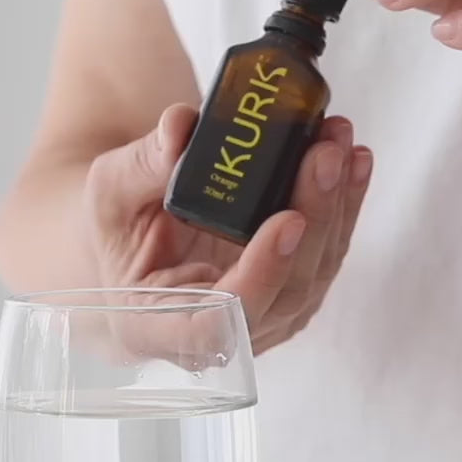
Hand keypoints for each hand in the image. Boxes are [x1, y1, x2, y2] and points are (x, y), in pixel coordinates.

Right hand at [83, 105, 371, 353]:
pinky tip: (350, 162)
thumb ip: (144, 164)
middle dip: (315, 216)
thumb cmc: (118, 231)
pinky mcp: (290, 295)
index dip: (261, 276)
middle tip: (324, 154)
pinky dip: (343, 207)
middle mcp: (218, 337)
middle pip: (286, 291)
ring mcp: (263, 320)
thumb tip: (183, 124)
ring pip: (315, 274)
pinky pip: (326, 256)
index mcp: (154, 326)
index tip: (287, 220)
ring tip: (337, 141)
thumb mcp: (111, 192)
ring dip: (337, 205)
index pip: (218, 323)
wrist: (139, 247)